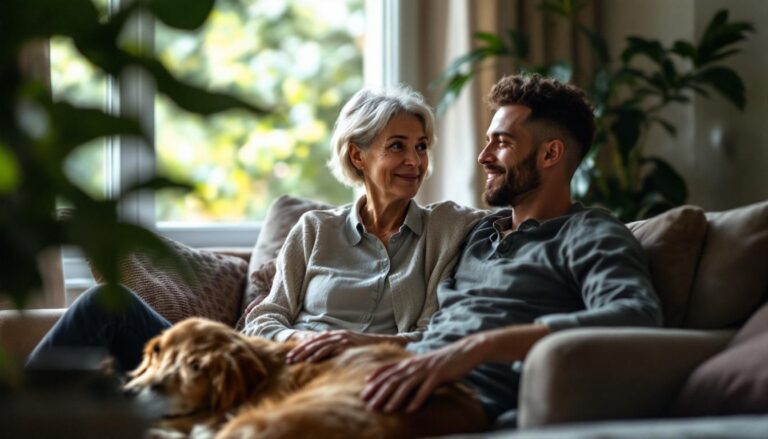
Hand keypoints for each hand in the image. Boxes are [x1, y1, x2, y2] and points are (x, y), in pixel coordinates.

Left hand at [286, 330, 380, 363]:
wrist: (380, 343)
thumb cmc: (364, 347)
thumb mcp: (348, 347)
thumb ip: (337, 348)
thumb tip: (325, 356)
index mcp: (335, 334)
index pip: (314, 340)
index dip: (302, 348)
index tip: (291, 355)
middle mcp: (337, 334)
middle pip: (313, 342)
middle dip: (300, 351)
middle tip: (288, 359)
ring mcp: (341, 338)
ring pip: (319, 345)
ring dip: (305, 353)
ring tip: (295, 361)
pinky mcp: (346, 343)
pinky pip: (330, 349)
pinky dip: (319, 354)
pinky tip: (311, 361)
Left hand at [361, 336, 485, 412]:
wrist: (464, 351)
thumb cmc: (443, 360)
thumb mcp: (423, 363)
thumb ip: (410, 370)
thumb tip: (397, 378)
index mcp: (410, 362)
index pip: (388, 371)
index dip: (375, 381)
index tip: (364, 391)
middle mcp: (415, 365)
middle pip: (393, 379)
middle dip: (379, 393)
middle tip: (368, 405)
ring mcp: (426, 369)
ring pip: (406, 385)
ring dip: (394, 399)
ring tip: (386, 410)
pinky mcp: (439, 375)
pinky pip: (426, 389)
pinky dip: (417, 400)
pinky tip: (410, 410)